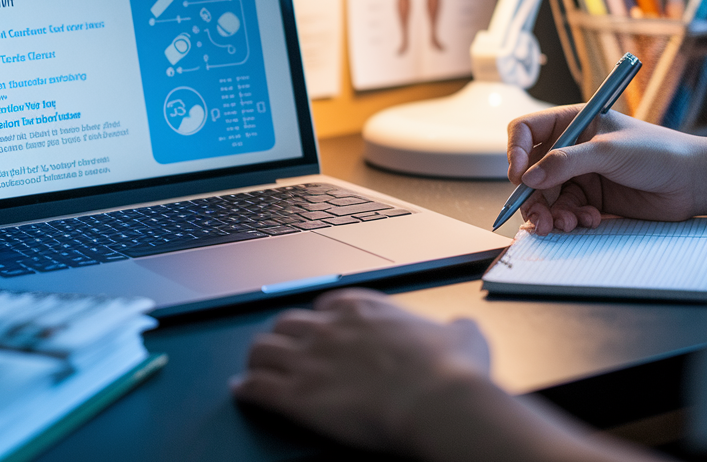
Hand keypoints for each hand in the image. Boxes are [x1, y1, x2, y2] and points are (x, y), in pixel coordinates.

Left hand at [232, 289, 494, 455]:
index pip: (328, 304)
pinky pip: (257, 386)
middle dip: (284, 335)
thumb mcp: (465, 337)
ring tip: (255, 366)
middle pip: (288, 323)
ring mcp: (311, 359)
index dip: (321, 318)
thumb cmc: (454, 372)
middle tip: (283, 348)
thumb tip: (462, 329)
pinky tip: (241, 390)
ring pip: (263, 350)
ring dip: (259, 358)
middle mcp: (331, 327)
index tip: (321, 327)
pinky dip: (246, 388)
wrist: (439, 402)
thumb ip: (456, 330)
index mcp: (367, 309)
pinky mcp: (297, 395)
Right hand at [507, 105, 706, 233]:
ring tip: (564, 225)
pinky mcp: (592, 200)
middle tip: (538, 218)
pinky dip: (570, 220)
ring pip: (546, 197)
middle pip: (531, 171)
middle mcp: (572, 148)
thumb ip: (566, 162)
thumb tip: (529, 178)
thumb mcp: (608, 151)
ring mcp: (581, 175)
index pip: (527, 131)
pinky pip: (566, 211)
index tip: (518, 174)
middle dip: (531, 196)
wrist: (694, 182)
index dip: (516, 151)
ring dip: (550, 213)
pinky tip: (589, 221)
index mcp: (573, 123)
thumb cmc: (658, 152)